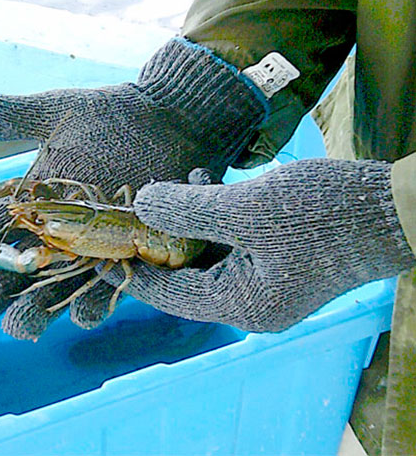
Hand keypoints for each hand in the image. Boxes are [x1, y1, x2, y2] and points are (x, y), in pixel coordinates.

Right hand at [0, 38, 267, 339]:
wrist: (173, 119)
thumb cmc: (114, 113)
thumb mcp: (55, 110)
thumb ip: (5, 115)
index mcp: (29, 200)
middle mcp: (55, 230)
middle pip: (12, 272)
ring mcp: (91, 246)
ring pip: (56, 288)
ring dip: (36, 310)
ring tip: (20, 326)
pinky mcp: (129, 252)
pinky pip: (110, 285)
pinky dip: (97, 300)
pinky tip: (85, 316)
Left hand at [105, 159, 415, 331]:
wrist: (398, 206)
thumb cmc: (326, 212)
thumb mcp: (248, 208)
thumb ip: (189, 209)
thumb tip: (140, 204)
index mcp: (241, 304)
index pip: (169, 294)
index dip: (132, 271)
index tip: (99, 254)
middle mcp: (250, 299)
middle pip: (185, 274)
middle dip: (158, 240)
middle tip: (125, 212)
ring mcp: (266, 278)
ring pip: (207, 252)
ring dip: (187, 220)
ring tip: (170, 184)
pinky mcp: (278, 255)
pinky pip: (232, 240)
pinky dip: (215, 214)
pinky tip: (206, 180)